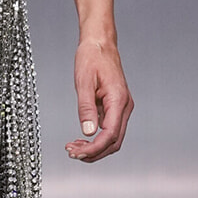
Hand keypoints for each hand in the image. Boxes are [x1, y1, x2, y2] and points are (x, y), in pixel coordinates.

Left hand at [66, 36, 132, 161]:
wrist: (100, 44)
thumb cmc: (92, 58)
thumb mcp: (83, 82)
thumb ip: (86, 108)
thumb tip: (88, 131)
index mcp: (118, 100)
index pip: (110, 135)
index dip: (94, 148)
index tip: (77, 153)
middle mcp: (124, 106)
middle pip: (114, 141)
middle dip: (94, 152)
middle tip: (72, 154)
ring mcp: (121, 107)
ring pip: (113, 138)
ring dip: (95, 147)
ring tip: (74, 148)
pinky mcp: (115, 107)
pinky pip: (109, 129)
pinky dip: (96, 138)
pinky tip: (81, 139)